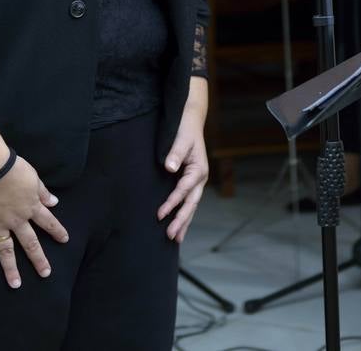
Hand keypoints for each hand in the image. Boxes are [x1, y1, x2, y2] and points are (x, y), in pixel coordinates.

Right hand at [0, 155, 67, 287]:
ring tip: (15, 284)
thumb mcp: (34, 178)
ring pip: (6, 249)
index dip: (57, 231)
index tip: (65, 240)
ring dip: (11, 268)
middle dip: (38, 259)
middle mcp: (17, 220)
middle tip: (46, 273)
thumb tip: (54, 202)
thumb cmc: (14, 168)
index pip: (48, 222)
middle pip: (30, 242)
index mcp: (31, 207)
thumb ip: (43, 192)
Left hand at [157, 79, 208, 242]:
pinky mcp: (190, 180)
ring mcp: (196, 181)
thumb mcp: (180, 138)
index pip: (184, 190)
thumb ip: (175, 153)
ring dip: (184, 221)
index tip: (160, 214)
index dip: (172, 203)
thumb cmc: (185, 129)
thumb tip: (170, 167)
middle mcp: (200, 178)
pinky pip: (187, 200)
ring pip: (191, 205)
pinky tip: (178, 224)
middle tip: (171, 236)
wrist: (190, 120)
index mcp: (199, 169)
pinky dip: (183, 213)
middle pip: (191, 204)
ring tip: (176, 239)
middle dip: (181, 220)